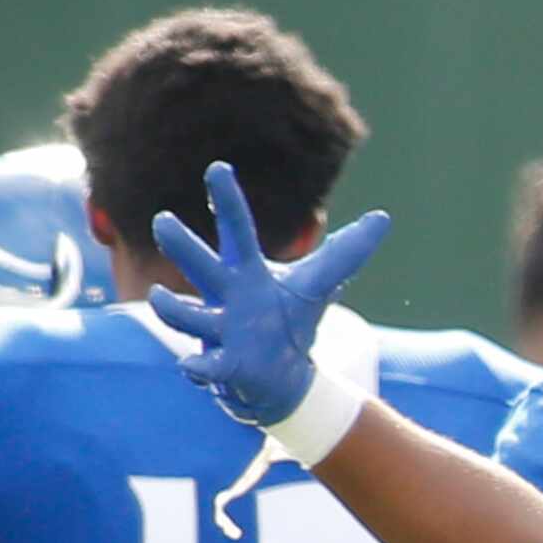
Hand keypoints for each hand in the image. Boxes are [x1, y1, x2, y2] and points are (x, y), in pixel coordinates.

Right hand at [145, 162, 389, 426]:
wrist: (280, 374)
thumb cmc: (289, 319)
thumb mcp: (319, 283)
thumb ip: (347, 252)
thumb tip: (383, 218)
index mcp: (247, 271)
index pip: (237, 230)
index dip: (229, 201)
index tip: (218, 168)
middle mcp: (226, 295)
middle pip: (200, 265)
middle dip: (181, 245)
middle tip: (163, 222)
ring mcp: (220, 330)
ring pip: (188, 316)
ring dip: (171, 308)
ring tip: (159, 297)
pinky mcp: (225, 365)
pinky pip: (204, 367)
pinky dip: (197, 368)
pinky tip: (190, 367)